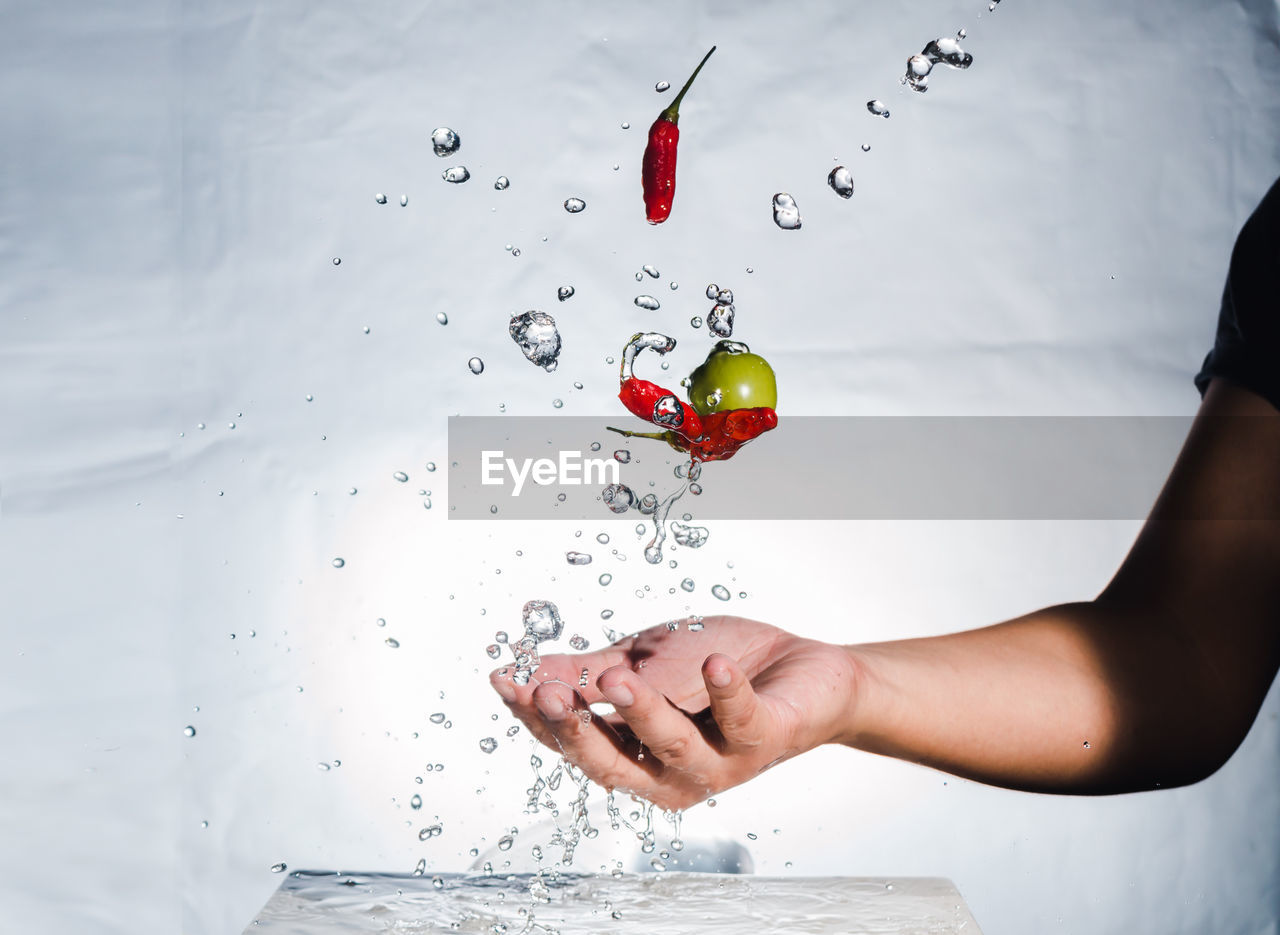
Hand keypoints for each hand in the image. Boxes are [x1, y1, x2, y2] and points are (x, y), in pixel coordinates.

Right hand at [489, 615, 858, 810]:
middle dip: (579, 731)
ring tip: (618, 677)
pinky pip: (743, 721)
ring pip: (674, 749)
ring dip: (644, 713)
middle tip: (549, 693)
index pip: (575, 744)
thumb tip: (522, 671)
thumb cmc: (718, 669)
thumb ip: (589, 671)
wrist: (803, 668)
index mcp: (635, 754)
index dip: (537, 717)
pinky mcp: (766, 740)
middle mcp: (672, 772)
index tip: (506, 680)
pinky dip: (729, 693)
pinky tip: (715, 664)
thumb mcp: (644, 662)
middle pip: (614, 766)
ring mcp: (720, 762)